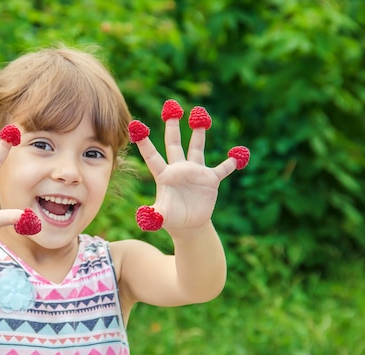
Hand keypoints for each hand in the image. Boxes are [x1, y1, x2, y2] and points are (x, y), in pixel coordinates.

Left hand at [129, 100, 248, 234]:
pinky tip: (239, 152)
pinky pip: (223, 168)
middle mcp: (178, 169)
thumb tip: (142, 216)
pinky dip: (232, 161)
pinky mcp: (210, 179)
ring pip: (196, 147)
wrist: (189, 226)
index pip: (152, 155)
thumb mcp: (162, 217)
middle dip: (172, 125)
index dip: (144, 142)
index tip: (136, 124)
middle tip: (171, 105)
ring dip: (199, 132)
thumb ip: (153, 216)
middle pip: (173, 143)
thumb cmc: (172, 220)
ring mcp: (195, 172)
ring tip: (200, 114)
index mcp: (164, 175)